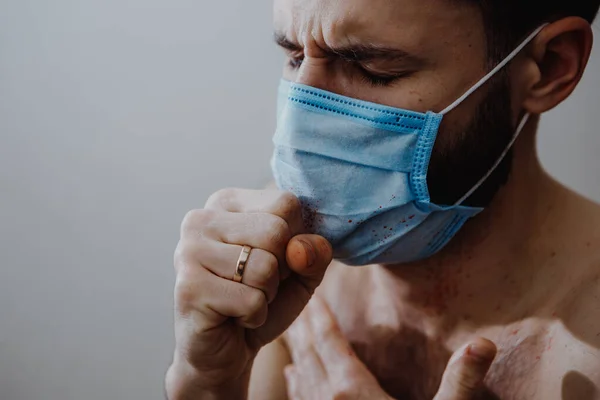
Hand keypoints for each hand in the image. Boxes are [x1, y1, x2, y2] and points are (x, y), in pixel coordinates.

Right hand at [166, 189, 332, 398]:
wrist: (224, 349)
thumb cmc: (261, 300)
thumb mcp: (301, 272)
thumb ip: (314, 252)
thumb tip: (301, 248)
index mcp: (226, 203)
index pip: (286, 203)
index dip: (295, 239)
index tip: (273, 259)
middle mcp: (201, 219)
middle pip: (276, 231)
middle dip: (281, 269)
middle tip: (256, 284)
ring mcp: (189, 251)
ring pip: (265, 267)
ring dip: (267, 295)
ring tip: (243, 299)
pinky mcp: (188, 287)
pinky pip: (251, 301)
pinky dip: (254, 316)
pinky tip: (233, 317)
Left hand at [284, 296, 496, 399]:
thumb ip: (461, 381)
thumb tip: (485, 343)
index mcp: (352, 390)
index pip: (329, 339)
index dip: (320, 313)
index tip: (312, 290)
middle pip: (309, 351)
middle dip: (304, 323)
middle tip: (296, 296)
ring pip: (302, 374)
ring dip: (298, 347)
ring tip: (293, 327)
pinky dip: (296, 381)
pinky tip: (293, 374)